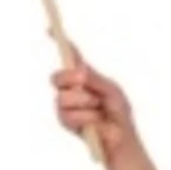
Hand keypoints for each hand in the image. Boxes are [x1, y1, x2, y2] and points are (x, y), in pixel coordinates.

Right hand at [50, 37, 137, 158]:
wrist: (121, 138)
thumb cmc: (118, 113)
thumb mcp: (111, 91)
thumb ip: (95, 79)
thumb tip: (79, 70)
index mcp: (86, 77)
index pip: (72, 58)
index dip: (61, 44)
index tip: (50, 31)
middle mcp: (72, 89)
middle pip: (57, 77)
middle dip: (68, 77)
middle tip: (82, 80)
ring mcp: (66, 106)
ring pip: (62, 98)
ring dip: (84, 102)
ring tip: (98, 108)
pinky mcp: (65, 122)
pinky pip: (68, 115)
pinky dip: (85, 117)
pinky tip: (95, 121)